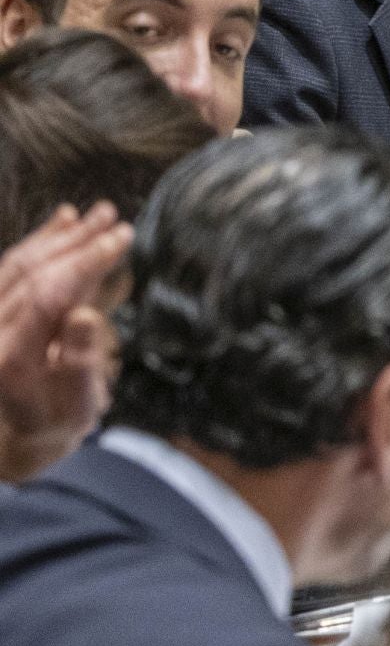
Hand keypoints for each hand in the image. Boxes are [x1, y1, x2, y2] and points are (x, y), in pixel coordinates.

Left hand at [0, 204, 134, 480]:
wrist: (20, 431)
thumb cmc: (58, 420)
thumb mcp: (78, 406)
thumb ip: (80, 363)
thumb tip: (87, 315)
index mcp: (12, 359)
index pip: (48, 295)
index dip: (86, 262)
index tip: (121, 239)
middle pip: (32, 274)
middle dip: (77, 243)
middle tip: (116, 221)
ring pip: (18, 265)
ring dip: (59, 236)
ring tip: (97, 214)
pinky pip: (11, 268)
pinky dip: (38, 242)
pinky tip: (63, 221)